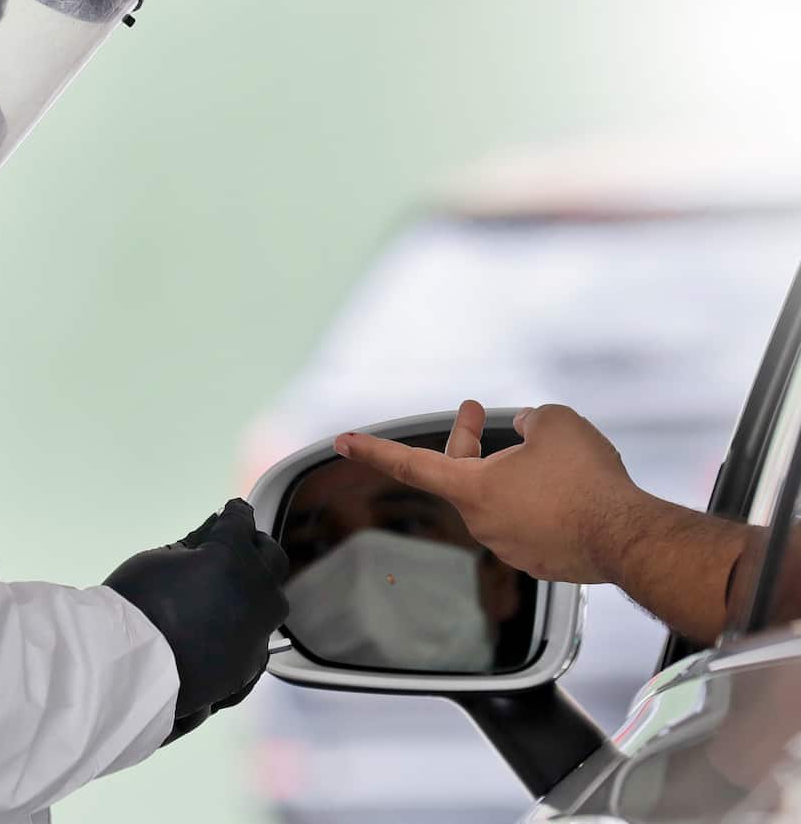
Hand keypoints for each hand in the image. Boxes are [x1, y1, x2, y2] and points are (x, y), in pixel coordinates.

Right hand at [103, 499, 289, 737]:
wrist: (128, 668)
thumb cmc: (136, 604)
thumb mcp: (159, 558)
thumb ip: (194, 544)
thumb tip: (211, 533)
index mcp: (233, 556)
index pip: (241, 522)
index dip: (234, 514)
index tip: (231, 512)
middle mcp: (256, 590)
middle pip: (271, 558)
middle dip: (256, 548)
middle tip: (237, 548)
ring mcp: (258, 629)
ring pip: (272, 601)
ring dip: (257, 590)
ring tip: (231, 592)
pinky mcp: (250, 663)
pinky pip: (258, 637)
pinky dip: (246, 628)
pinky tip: (225, 629)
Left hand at [335, 402, 656, 583]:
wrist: (629, 538)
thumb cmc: (587, 480)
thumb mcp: (556, 423)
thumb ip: (530, 420)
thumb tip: (527, 429)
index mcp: (471, 489)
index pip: (410, 464)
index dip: (373, 449)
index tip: (343, 442)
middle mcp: (482, 522)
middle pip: (462, 474)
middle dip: (467, 440)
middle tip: (474, 410)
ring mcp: (509, 546)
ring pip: (501, 499)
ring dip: (516, 474)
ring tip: (555, 457)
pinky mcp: (539, 562)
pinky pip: (531, 522)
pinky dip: (542, 503)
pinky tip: (572, 492)